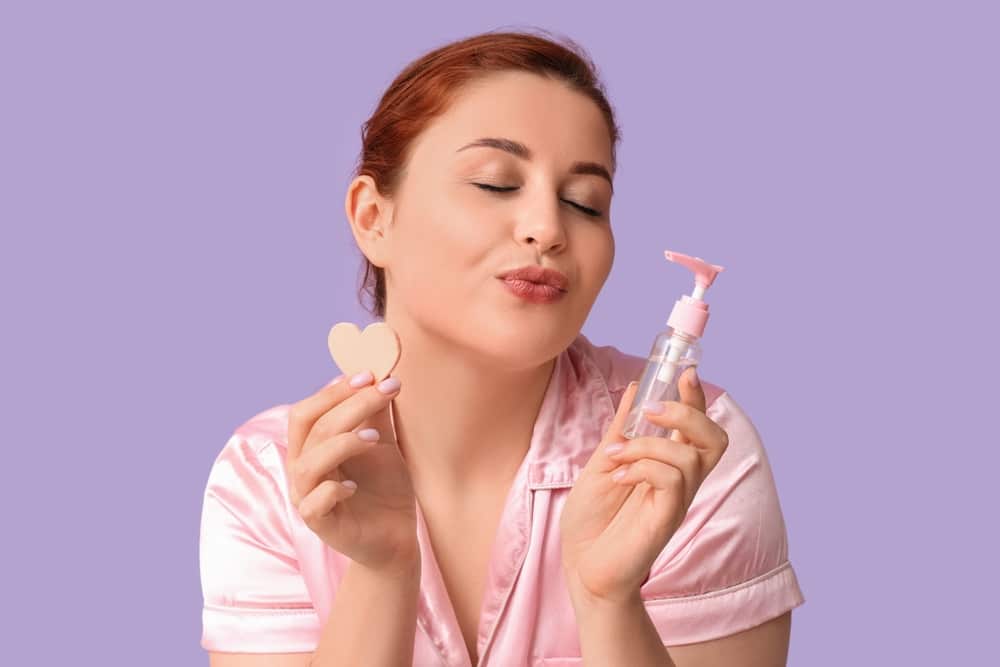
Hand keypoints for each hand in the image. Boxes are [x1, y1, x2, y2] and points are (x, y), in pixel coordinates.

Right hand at [285, 371, 418, 573]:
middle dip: (345, 404)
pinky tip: (356, 486)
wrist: (396, 537)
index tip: (371, 374)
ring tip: (375, 438)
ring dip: (342, 443)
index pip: (309, 410)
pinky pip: (314, 503)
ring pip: (309, 463)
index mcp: (310, 447)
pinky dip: (333, 489)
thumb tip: (382, 374)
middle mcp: (302, 470)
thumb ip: (377, 414)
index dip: (336, 390)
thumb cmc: (384, 489)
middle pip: (310, 427)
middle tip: (381, 390)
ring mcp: (306, 498)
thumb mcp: (383, 445)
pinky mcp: (320, 526)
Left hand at [560, 366, 728, 604]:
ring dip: (648, 444)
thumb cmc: (593, 519)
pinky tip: (619, 476)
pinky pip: (672, 481)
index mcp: (669, 464)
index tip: (684, 372)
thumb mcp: (604, 461)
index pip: (699, 426)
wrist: (580, 565)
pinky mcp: (666, 519)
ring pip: (689, 456)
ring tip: (617, 456)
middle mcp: (680, 481)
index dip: (698, 397)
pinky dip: (642, 467)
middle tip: (652, 411)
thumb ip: (623, 428)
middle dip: (688, 413)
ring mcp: (676, 501)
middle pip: (715, 439)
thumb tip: (636, 388)